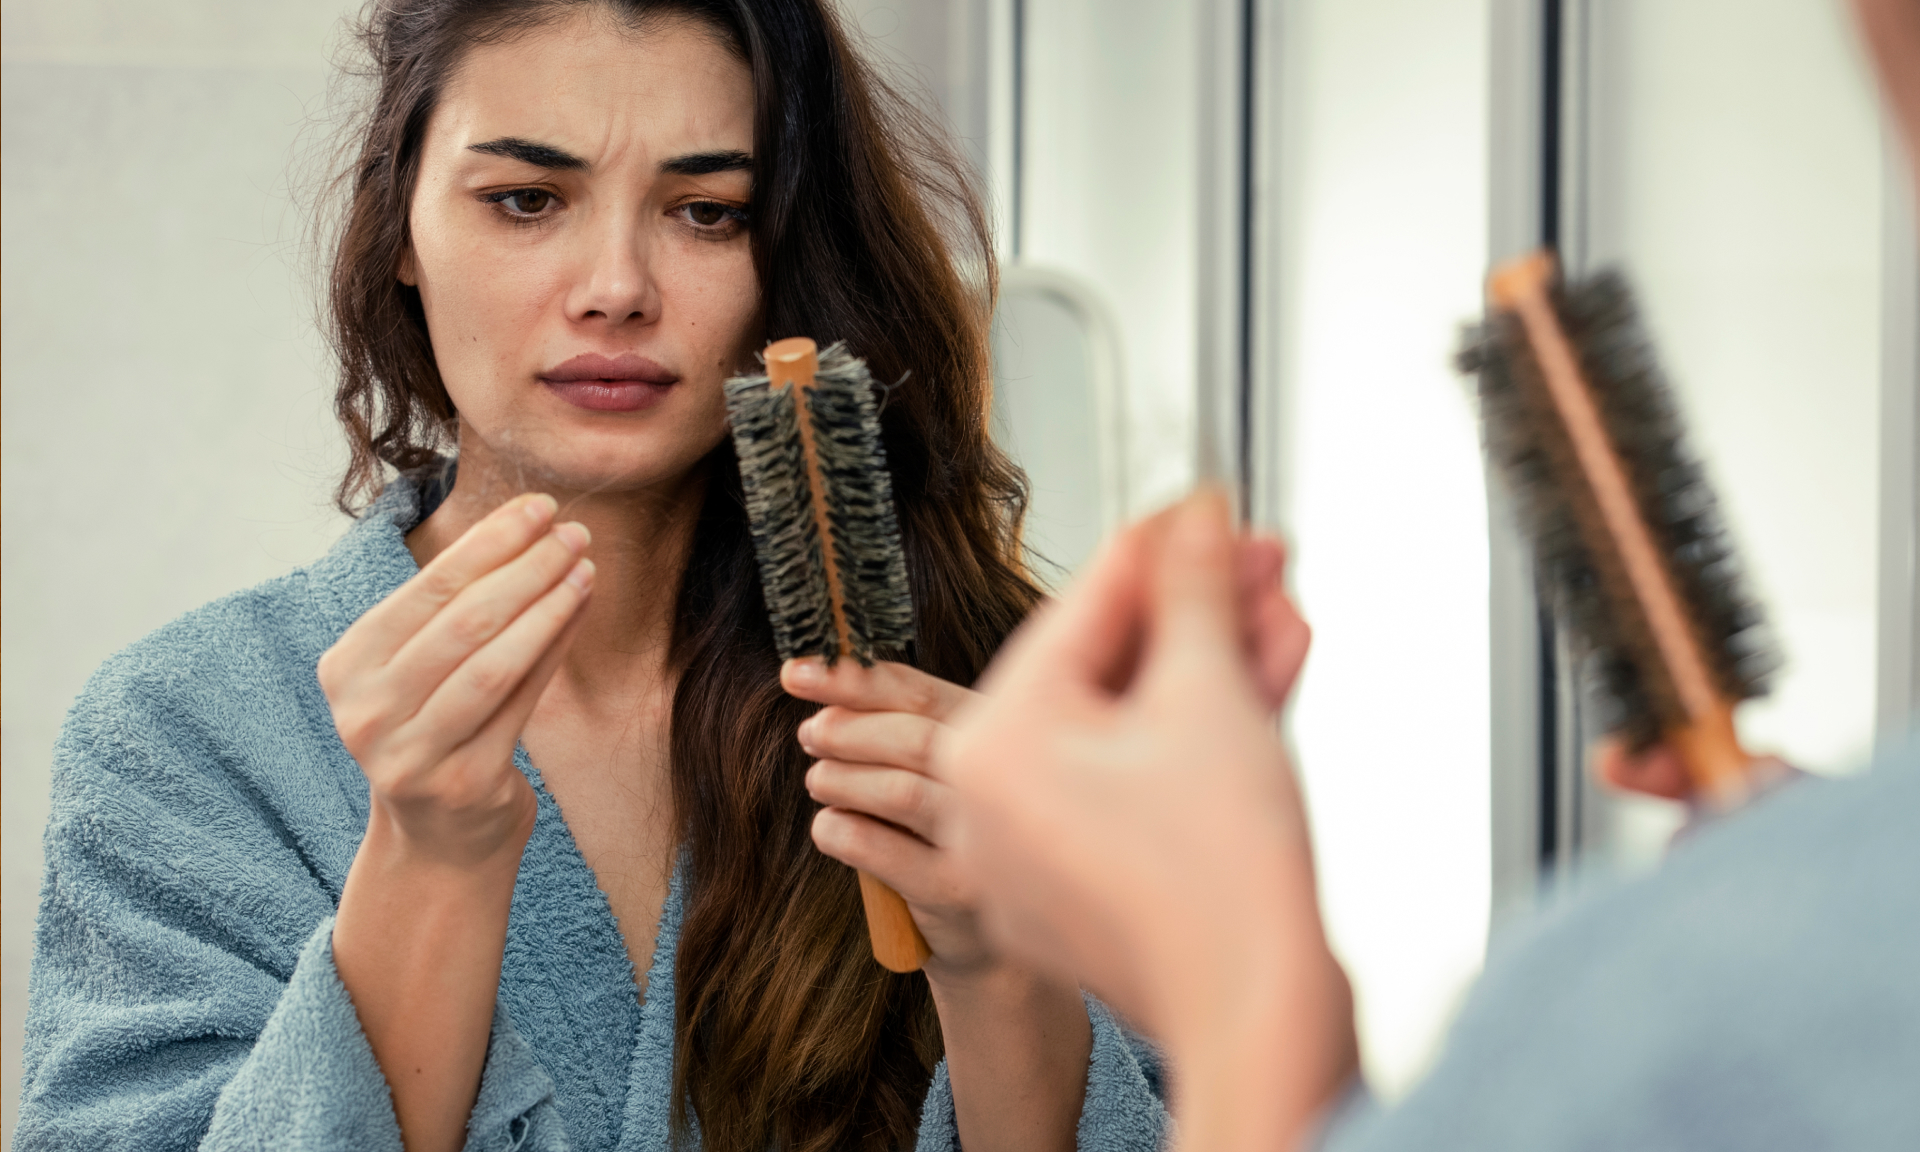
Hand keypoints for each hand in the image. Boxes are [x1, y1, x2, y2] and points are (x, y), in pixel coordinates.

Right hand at [318, 492, 593, 867]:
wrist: (438, 838)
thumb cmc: (437, 728)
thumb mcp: (424, 667)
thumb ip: (458, 608)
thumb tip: (535, 529)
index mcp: (346, 666)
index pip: (426, 589)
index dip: (488, 542)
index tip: (539, 507)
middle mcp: (366, 712)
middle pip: (461, 622)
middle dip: (526, 568)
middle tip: (575, 532)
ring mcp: (411, 754)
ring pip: (492, 664)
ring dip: (547, 607)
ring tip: (586, 568)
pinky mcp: (463, 784)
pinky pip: (520, 703)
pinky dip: (554, 651)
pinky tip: (579, 613)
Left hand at [779, 658, 996, 977]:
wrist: (988, 936)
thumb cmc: (951, 836)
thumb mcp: (940, 773)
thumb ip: (899, 726)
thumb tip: (817, 688)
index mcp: (1000, 737)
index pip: (923, 694)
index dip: (854, 680)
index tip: (796, 672)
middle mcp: (1004, 785)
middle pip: (913, 739)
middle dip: (846, 731)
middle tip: (810, 734)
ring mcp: (983, 842)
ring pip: (898, 792)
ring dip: (840, 779)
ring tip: (819, 781)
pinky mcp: (955, 891)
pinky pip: (876, 847)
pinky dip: (838, 830)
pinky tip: (831, 829)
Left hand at [932, 490, 1354, 1151]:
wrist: (1262, 1020)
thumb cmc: (1222, 880)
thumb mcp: (1210, 694)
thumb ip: (1194, 591)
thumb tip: (1193, 521)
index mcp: (990, 746)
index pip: (1081, 611)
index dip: (1162, 549)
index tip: (1203, 511)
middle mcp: (992, 801)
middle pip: (1108, 671)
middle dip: (1199, 614)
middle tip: (1256, 563)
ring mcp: (1034, 852)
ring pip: (1130, 729)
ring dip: (1212, 670)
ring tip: (1279, 618)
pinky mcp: (1085, 888)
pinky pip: (1136, 786)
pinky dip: (1196, 741)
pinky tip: (1263, 684)